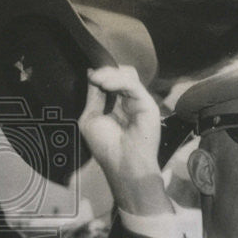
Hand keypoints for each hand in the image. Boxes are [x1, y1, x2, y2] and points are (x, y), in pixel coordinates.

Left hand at [78, 66, 171, 216]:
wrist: (122, 164)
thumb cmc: (106, 147)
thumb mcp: (91, 117)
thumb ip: (93, 96)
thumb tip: (91, 74)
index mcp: (117, 105)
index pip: (111, 81)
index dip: (101, 75)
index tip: (90, 75)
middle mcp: (129, 101)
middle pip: (120, 74)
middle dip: (105, 72)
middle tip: (93, 77)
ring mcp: (139, 101)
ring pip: (128, 75)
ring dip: (110, 75)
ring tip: (97, 80)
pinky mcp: (147, 103)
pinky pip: (132, 85)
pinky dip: (117, 81)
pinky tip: (105, 85)